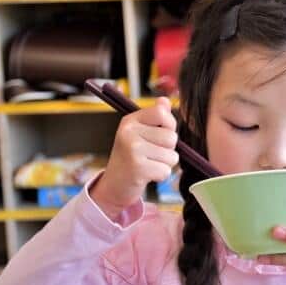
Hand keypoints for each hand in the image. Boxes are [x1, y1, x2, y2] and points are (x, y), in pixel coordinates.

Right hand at [90, 97, 178, 220]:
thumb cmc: (132, 157)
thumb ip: (156, 117)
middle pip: (171, 137)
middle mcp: (129, 132)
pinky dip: (160, 176)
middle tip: (151, 154)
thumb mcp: (140, 133)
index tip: (160, 135)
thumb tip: (165, 100)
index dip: (169, 126)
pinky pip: (166, 171)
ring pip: (171, 156)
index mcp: (130, 121)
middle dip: (168, 149)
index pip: (162, 113)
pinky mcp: (138, 168)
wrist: (114, 185)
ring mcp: (132, 150)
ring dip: (165, 164)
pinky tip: (146, 175)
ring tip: (149, 164)